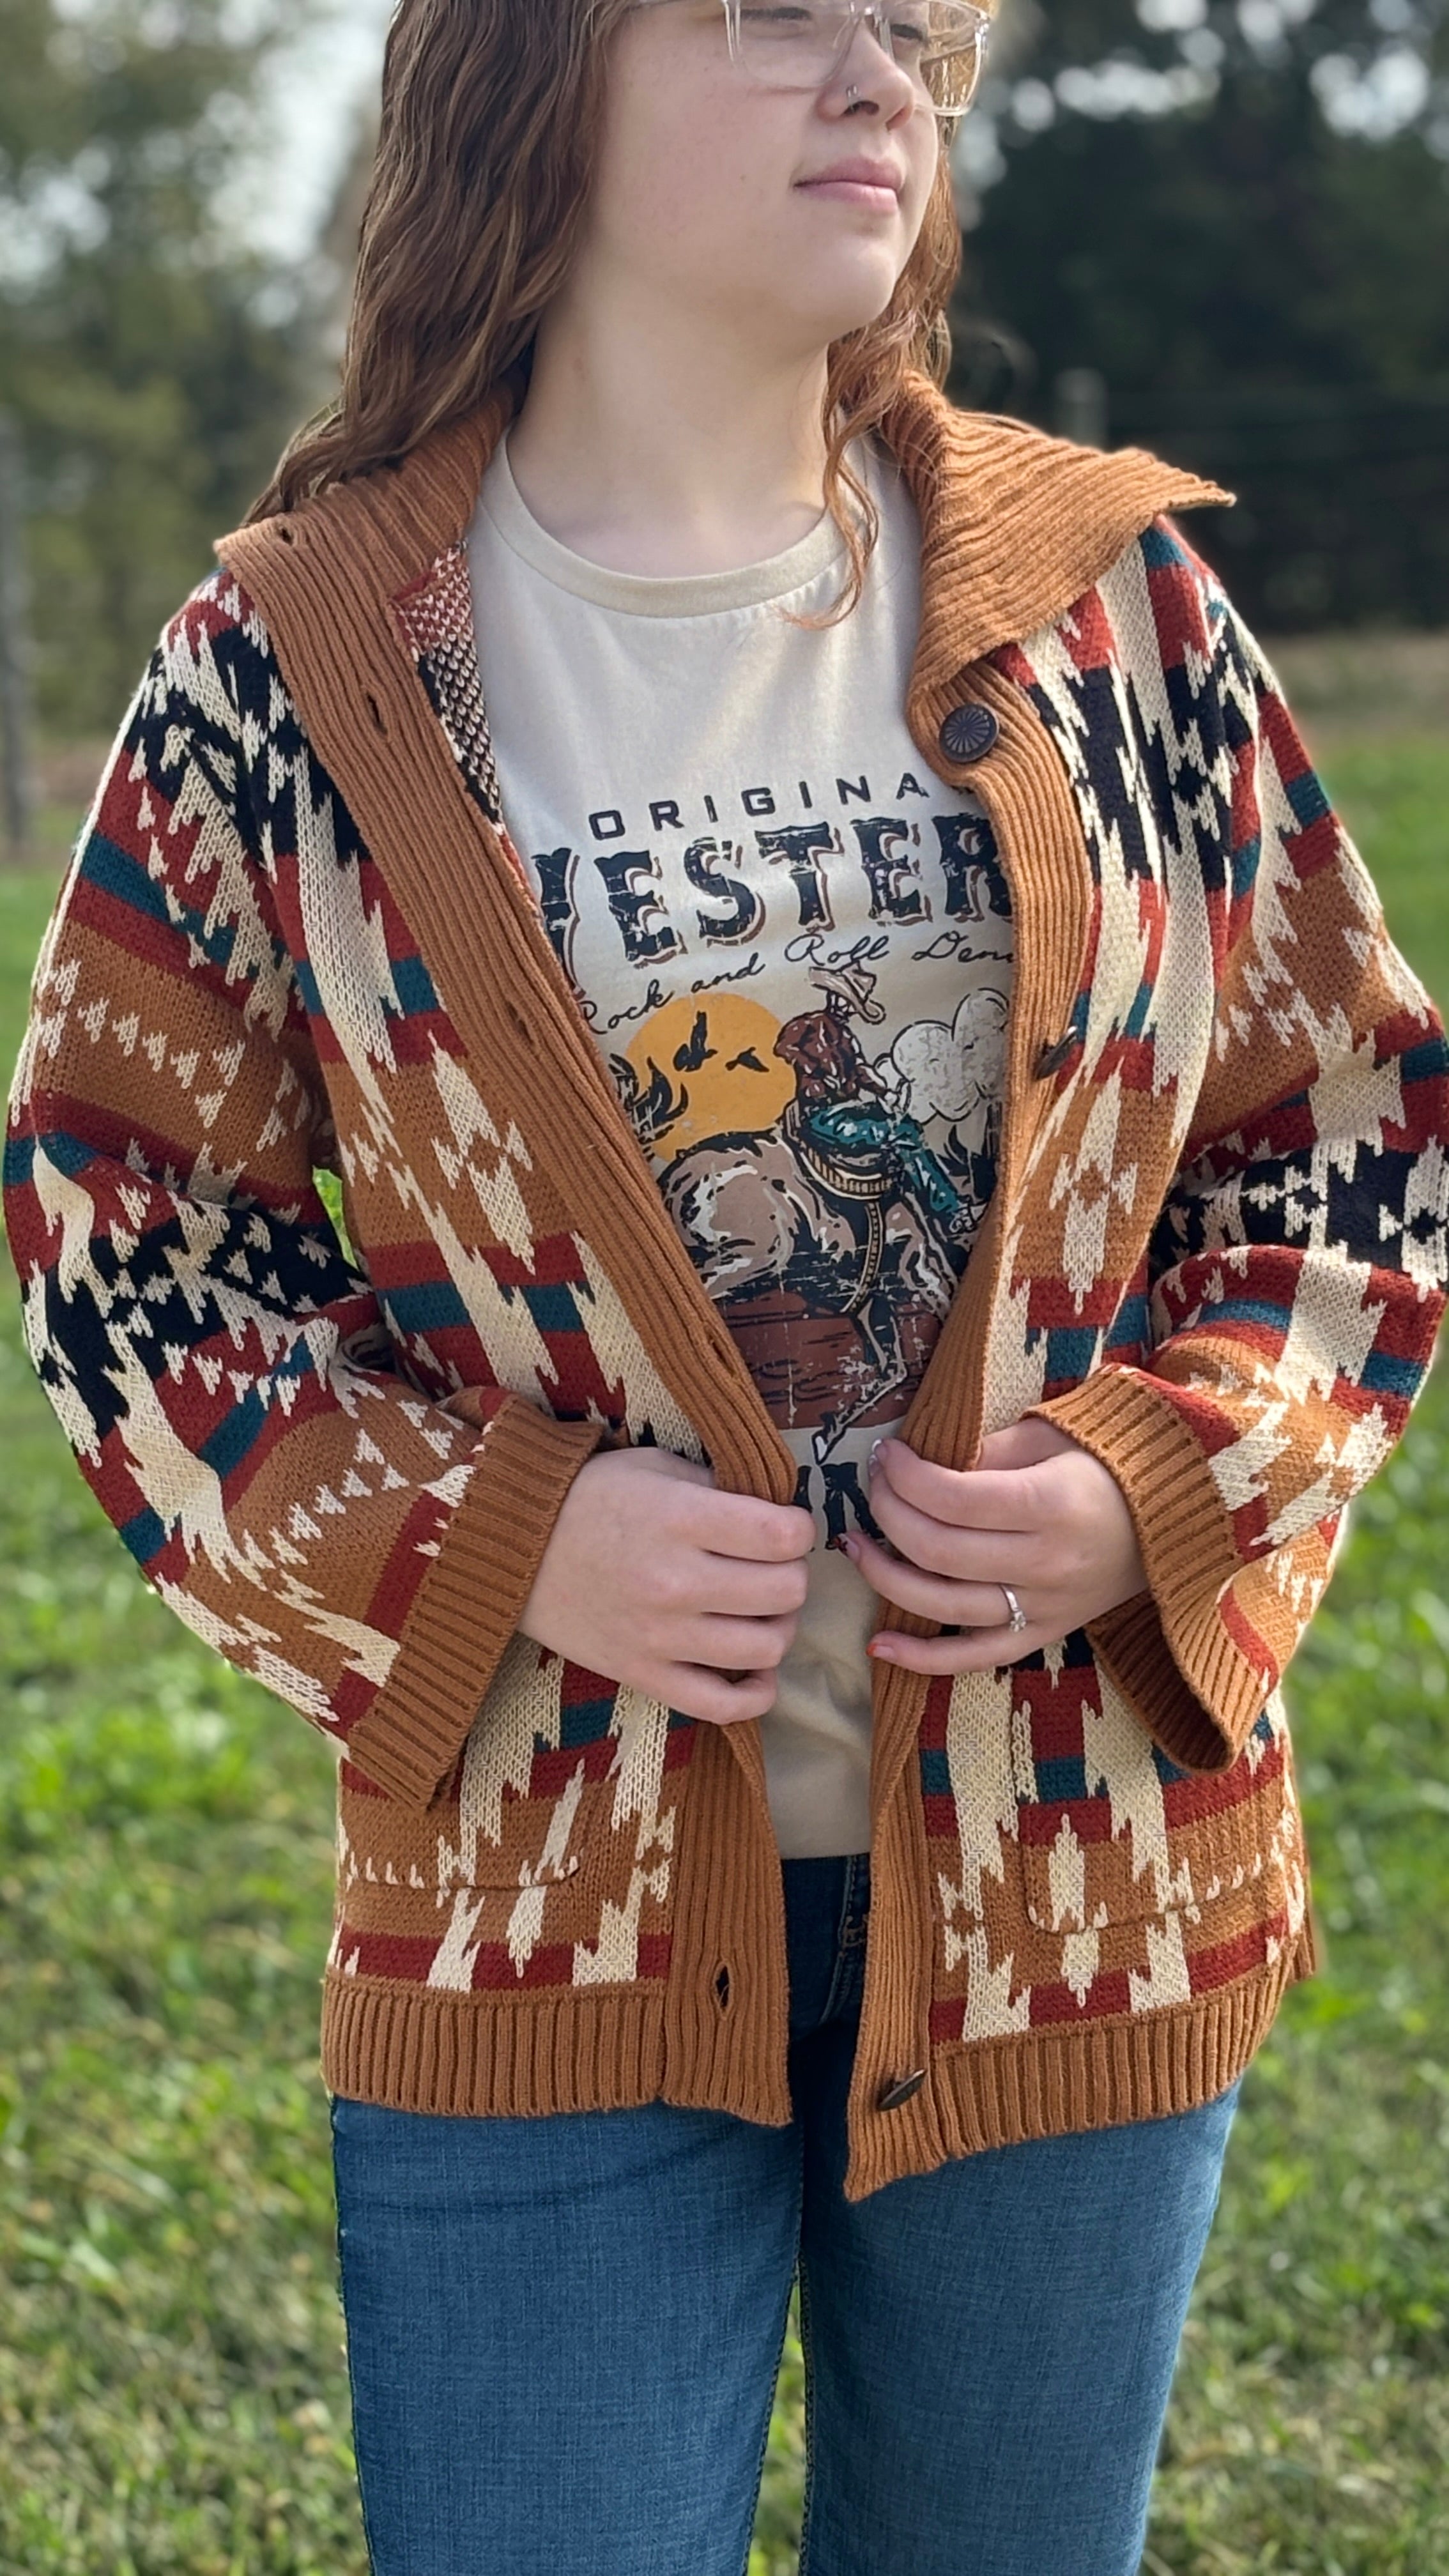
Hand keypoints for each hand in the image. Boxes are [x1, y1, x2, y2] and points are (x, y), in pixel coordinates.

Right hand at [447, 1401, 815, 1725]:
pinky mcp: (643, 1675)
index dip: (799, 1528)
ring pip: (766, 1648)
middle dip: (792, 1575)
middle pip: (786, 1592)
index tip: (784, 1527)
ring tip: (759, 1611)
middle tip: (771, 1567)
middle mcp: (675, 1580)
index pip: (785, 1534)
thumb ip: (717, 1488)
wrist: (512, 1549)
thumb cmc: (588, 1499)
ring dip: (777, 1628)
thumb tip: (776, 1513)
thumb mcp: (655, 1469)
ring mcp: (660, 1635)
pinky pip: (723, 1706)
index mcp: (680, 1518)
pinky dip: (756, 1695)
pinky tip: (754, 1670)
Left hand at [844, 1417, 1146, 1675]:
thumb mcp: (1055, 1438)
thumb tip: (925, 1459)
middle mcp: (1044, 1563)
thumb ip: (988, 1450)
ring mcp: (1043, 1607)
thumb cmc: (1112, 1466)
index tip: (886, 1454)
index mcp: (1050, 1505)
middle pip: (939, 1549)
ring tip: (855, 1545)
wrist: (1179, 1521)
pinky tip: (878, 1644)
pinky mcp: (1042, 1634)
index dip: (905, 1476)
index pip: (953, 1498)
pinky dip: (921, 1658)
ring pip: (943, 1604)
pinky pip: (973, 1658)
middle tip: (874, 1486)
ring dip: (885, 1575)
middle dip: (888, 1512)